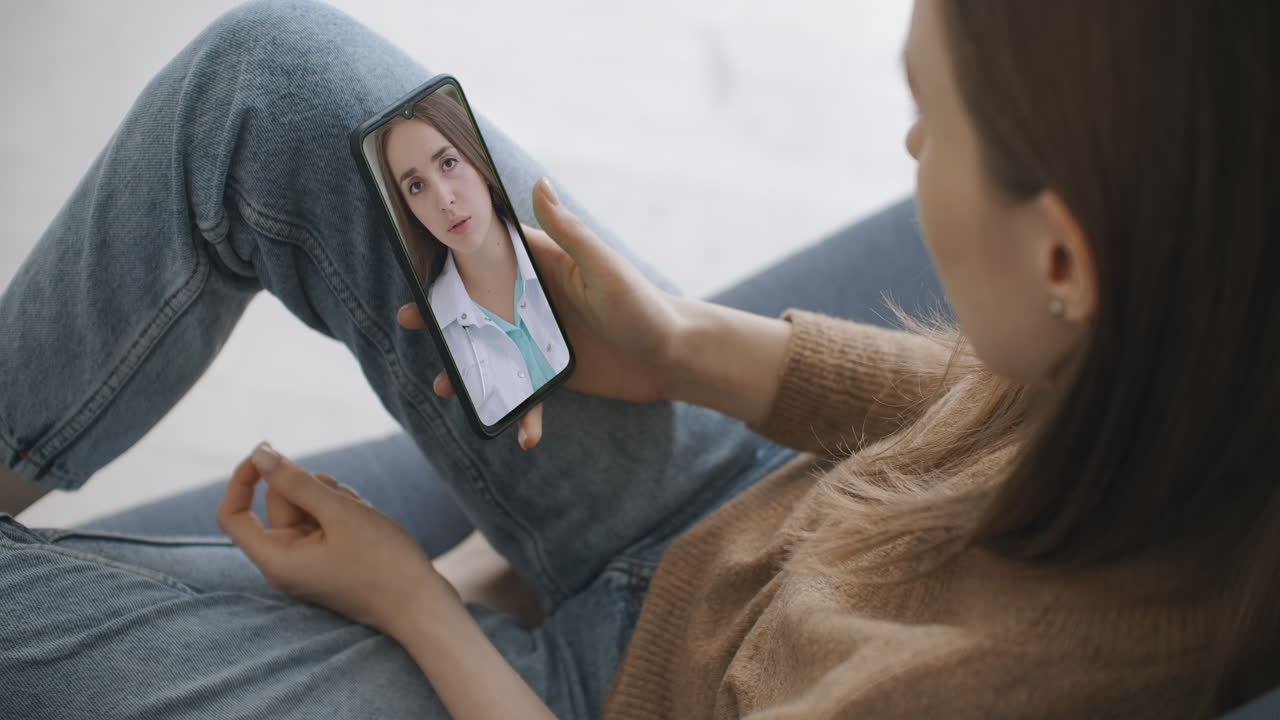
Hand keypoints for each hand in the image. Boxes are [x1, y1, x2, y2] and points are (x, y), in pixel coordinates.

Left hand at [217, 442, 457, 635]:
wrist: (422, 604)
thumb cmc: (382, 562)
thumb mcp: (340, 513)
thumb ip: (297, 481)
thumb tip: (260, 453)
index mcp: (276, 559)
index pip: (233, 514)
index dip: (243, 479)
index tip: (268, 452)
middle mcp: (286, 563)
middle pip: (278, 504)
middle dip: (308, 487)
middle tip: (343, 497)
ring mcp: (308, 561)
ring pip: (305, 508)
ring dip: (331, 498)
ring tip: (362, 515)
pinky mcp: (328, 558)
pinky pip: (323, 521)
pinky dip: (341, 511)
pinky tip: (367, 520)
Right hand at [397, 178, 683, 448]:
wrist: (675, 356)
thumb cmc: (644, 304)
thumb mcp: (604, 267)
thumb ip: (570, 231)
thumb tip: (540, 182)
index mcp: (544, 268)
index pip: (490, 254)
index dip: (453, 256)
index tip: (417, 261)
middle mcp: (536, 302)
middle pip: (478, 306)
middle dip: (442, 316)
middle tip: (411, 321)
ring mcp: (542, 340)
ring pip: (492, 353)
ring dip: (467, 370)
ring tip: (447, 387)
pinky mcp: (555, 373)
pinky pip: (527, 393)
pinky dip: (522, 414)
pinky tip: (523, 435)